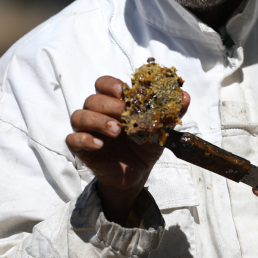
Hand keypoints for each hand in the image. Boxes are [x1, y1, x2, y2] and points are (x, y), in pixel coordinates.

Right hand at [66, 76, 189, 223]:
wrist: (138, 173)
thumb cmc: (145, 145)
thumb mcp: (160, 129)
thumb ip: (171, 111)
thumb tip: (184, 95)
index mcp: (114, 102)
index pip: (103, 84)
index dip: (111, 85)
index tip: (124, 93)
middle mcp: (98, 113)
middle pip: (93, 99)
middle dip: (109, 106)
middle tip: (124, 117)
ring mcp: (88, 130)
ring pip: (79, 116)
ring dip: (97, 120)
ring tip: (116, 131)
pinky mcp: (81, 149)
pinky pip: (72, 140)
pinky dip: (84, 139)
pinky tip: (99, 144)